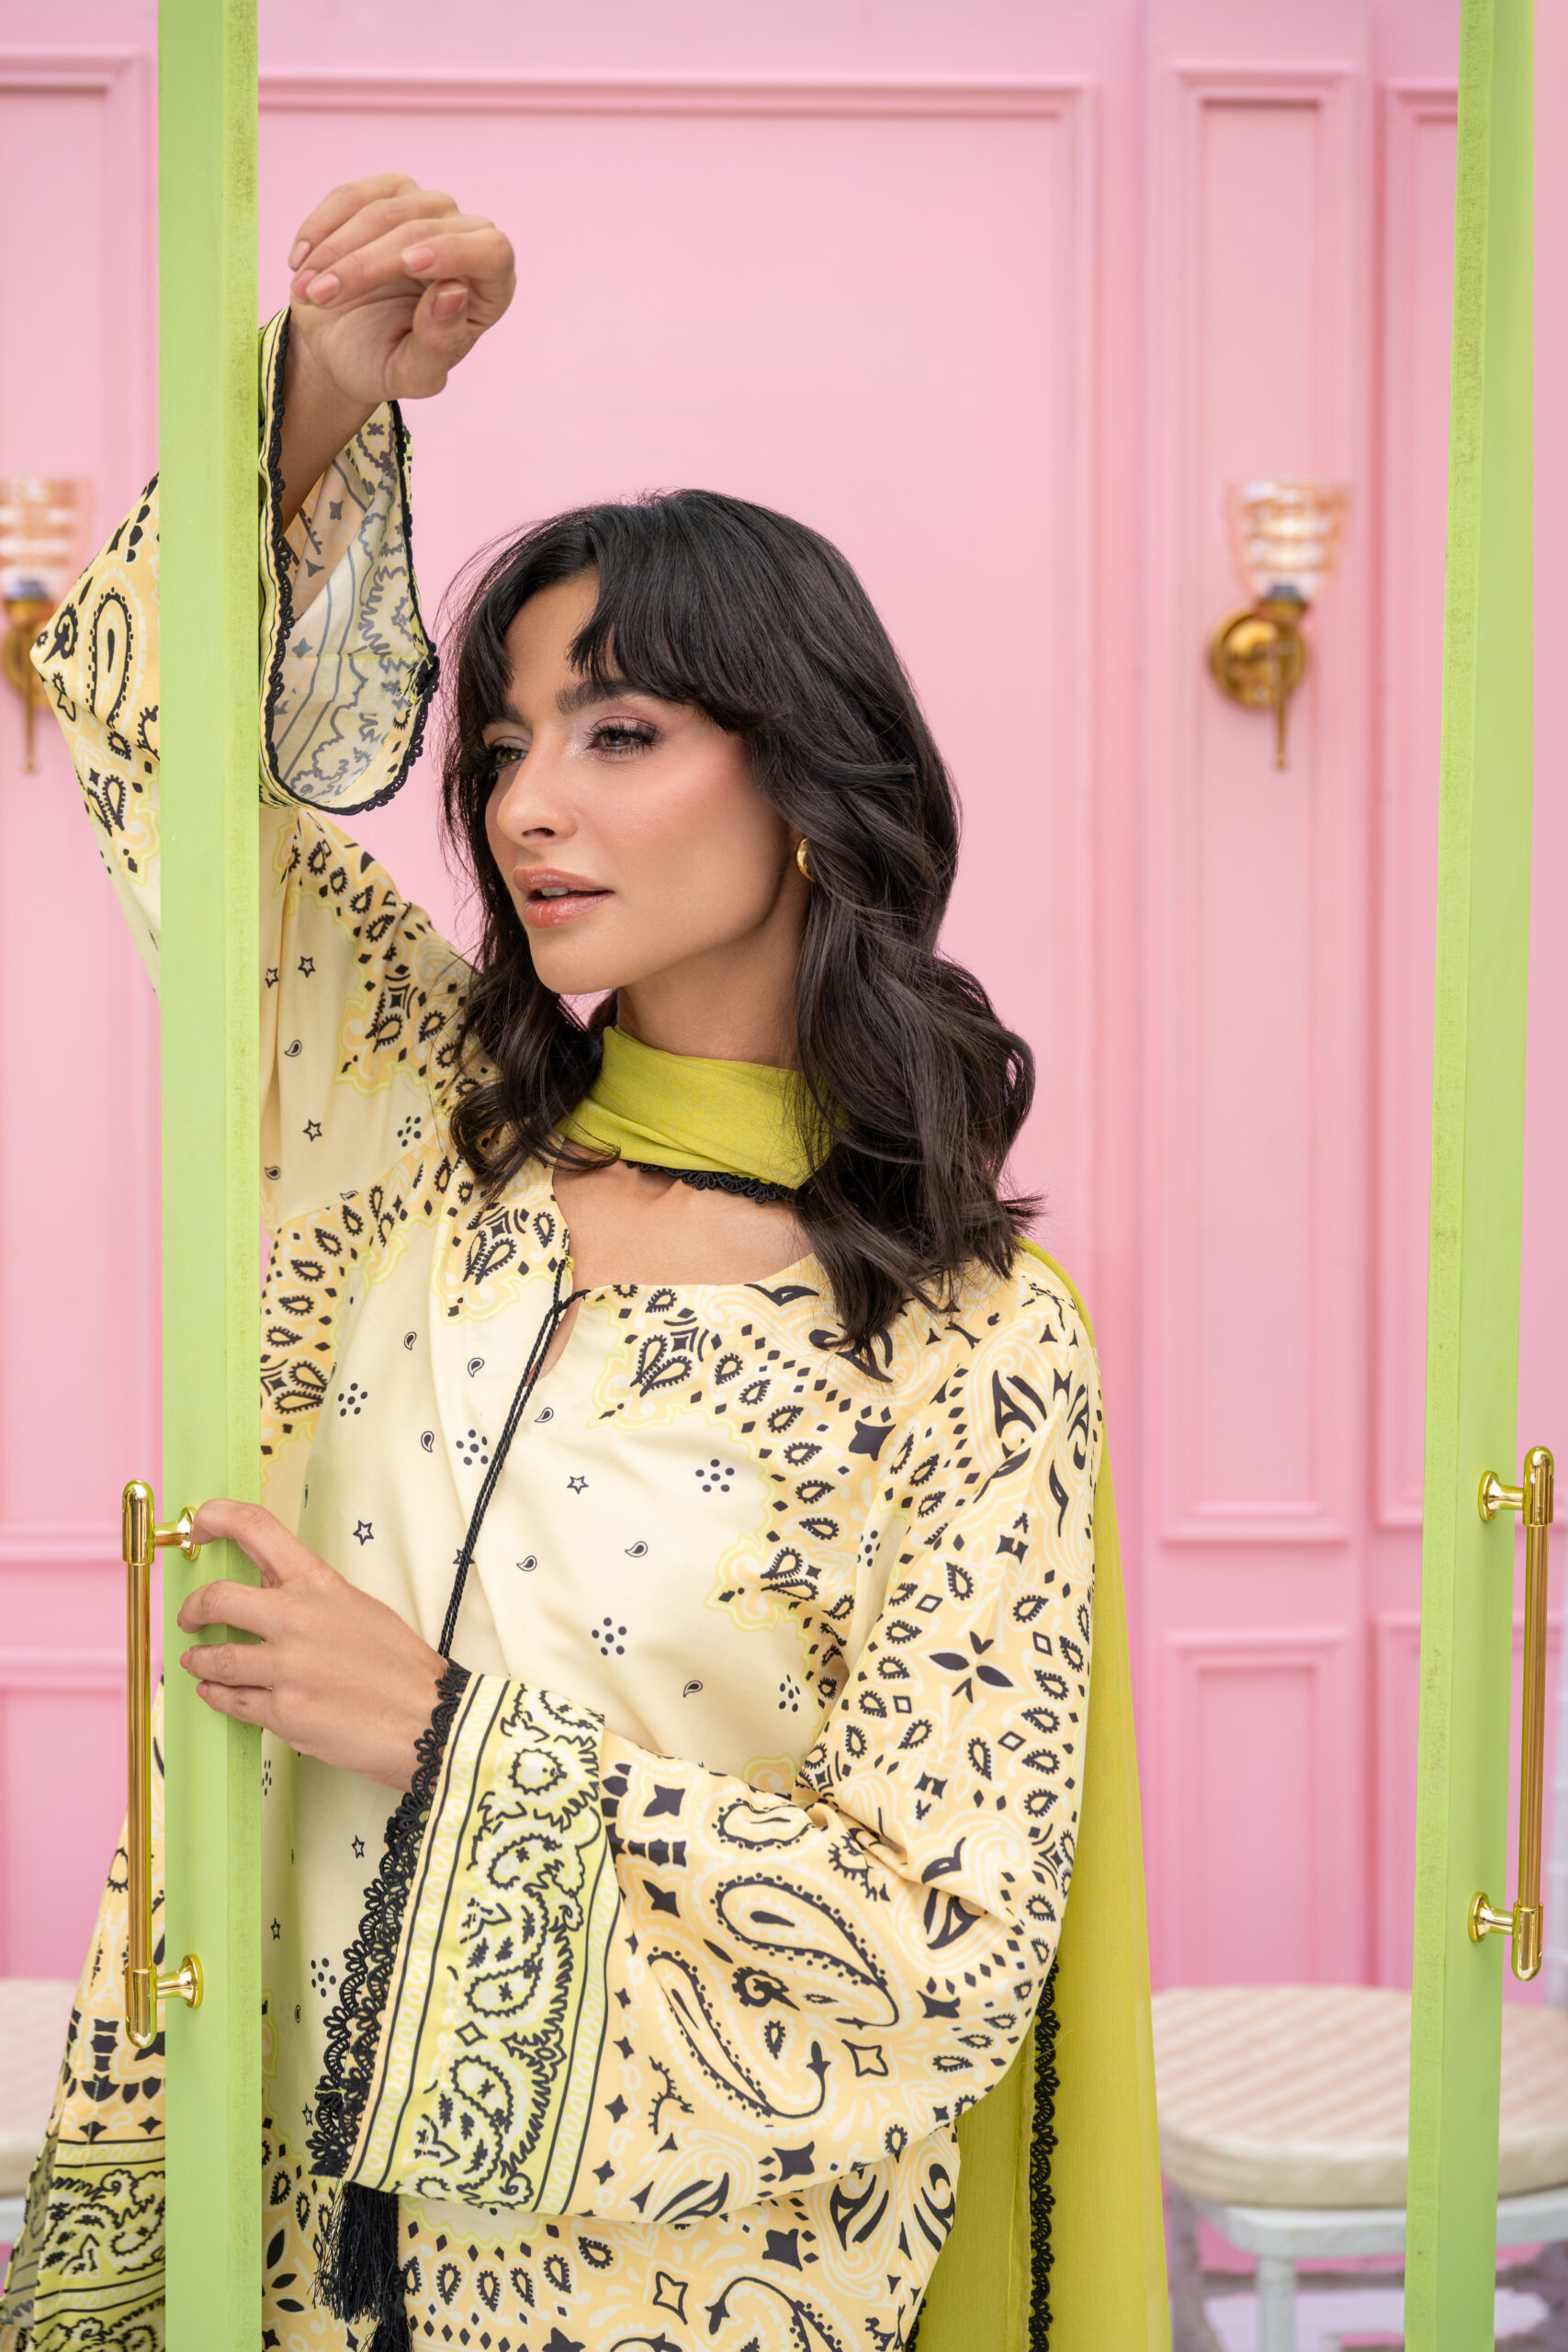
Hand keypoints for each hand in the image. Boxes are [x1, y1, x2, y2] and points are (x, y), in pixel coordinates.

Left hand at [176, 1499, 446, 1792]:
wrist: (426, 1717)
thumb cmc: (399, 1664)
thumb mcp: (357, 1606)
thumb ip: (310, 1594)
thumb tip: (268, 1587)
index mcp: (319, 1583)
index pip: (256, 1528)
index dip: (216, 1517)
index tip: (199, 1525)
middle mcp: (297, 1619)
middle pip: (215, 1599)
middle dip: (191, 1609)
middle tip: (189, 1618)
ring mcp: (287, 1668)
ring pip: (215, 1658)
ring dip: (199, 1660)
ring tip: (198, 1661)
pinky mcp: (283, 1713)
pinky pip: (231, 1701)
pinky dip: (217, 1695)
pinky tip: (216, 1691)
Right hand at [287, 172, 514, 406]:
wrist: (340, 346)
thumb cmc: (382, 364)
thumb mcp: (411, 374)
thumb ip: (440, 344)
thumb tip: (455, 291)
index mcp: (489, 289)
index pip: (492, 252)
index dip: (455, 251)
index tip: (411, 264)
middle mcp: (465, 240)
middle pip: (426, 229)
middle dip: (367, 264)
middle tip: (321, 297)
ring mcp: (427, 210)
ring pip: (386, 210)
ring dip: (336, 250)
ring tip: (306, 292)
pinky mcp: (387, 193)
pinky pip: (352, 196)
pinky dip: (320, 227)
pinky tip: (299, 263)